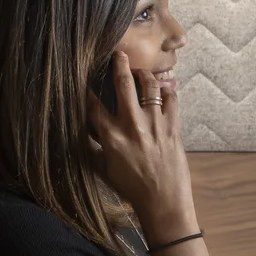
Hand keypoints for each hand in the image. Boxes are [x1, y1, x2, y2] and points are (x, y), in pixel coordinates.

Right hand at [86, 51, 195, 239]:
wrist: (164, 202)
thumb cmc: (131, 189)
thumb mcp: (103, 170)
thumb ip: (91, 149)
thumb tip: (82, 133)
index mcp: (111, 137)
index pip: (93, 105)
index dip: (86, 88)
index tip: (83, 77)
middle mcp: (133, 125)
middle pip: (123, 84)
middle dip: (119, 64)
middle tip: (118, 53)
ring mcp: (155, 124)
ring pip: (150, 86)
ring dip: (145, 74)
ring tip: (142, 72)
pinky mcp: (173, 127)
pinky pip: (172, 98)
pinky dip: (168, 90)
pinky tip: (164, 88)